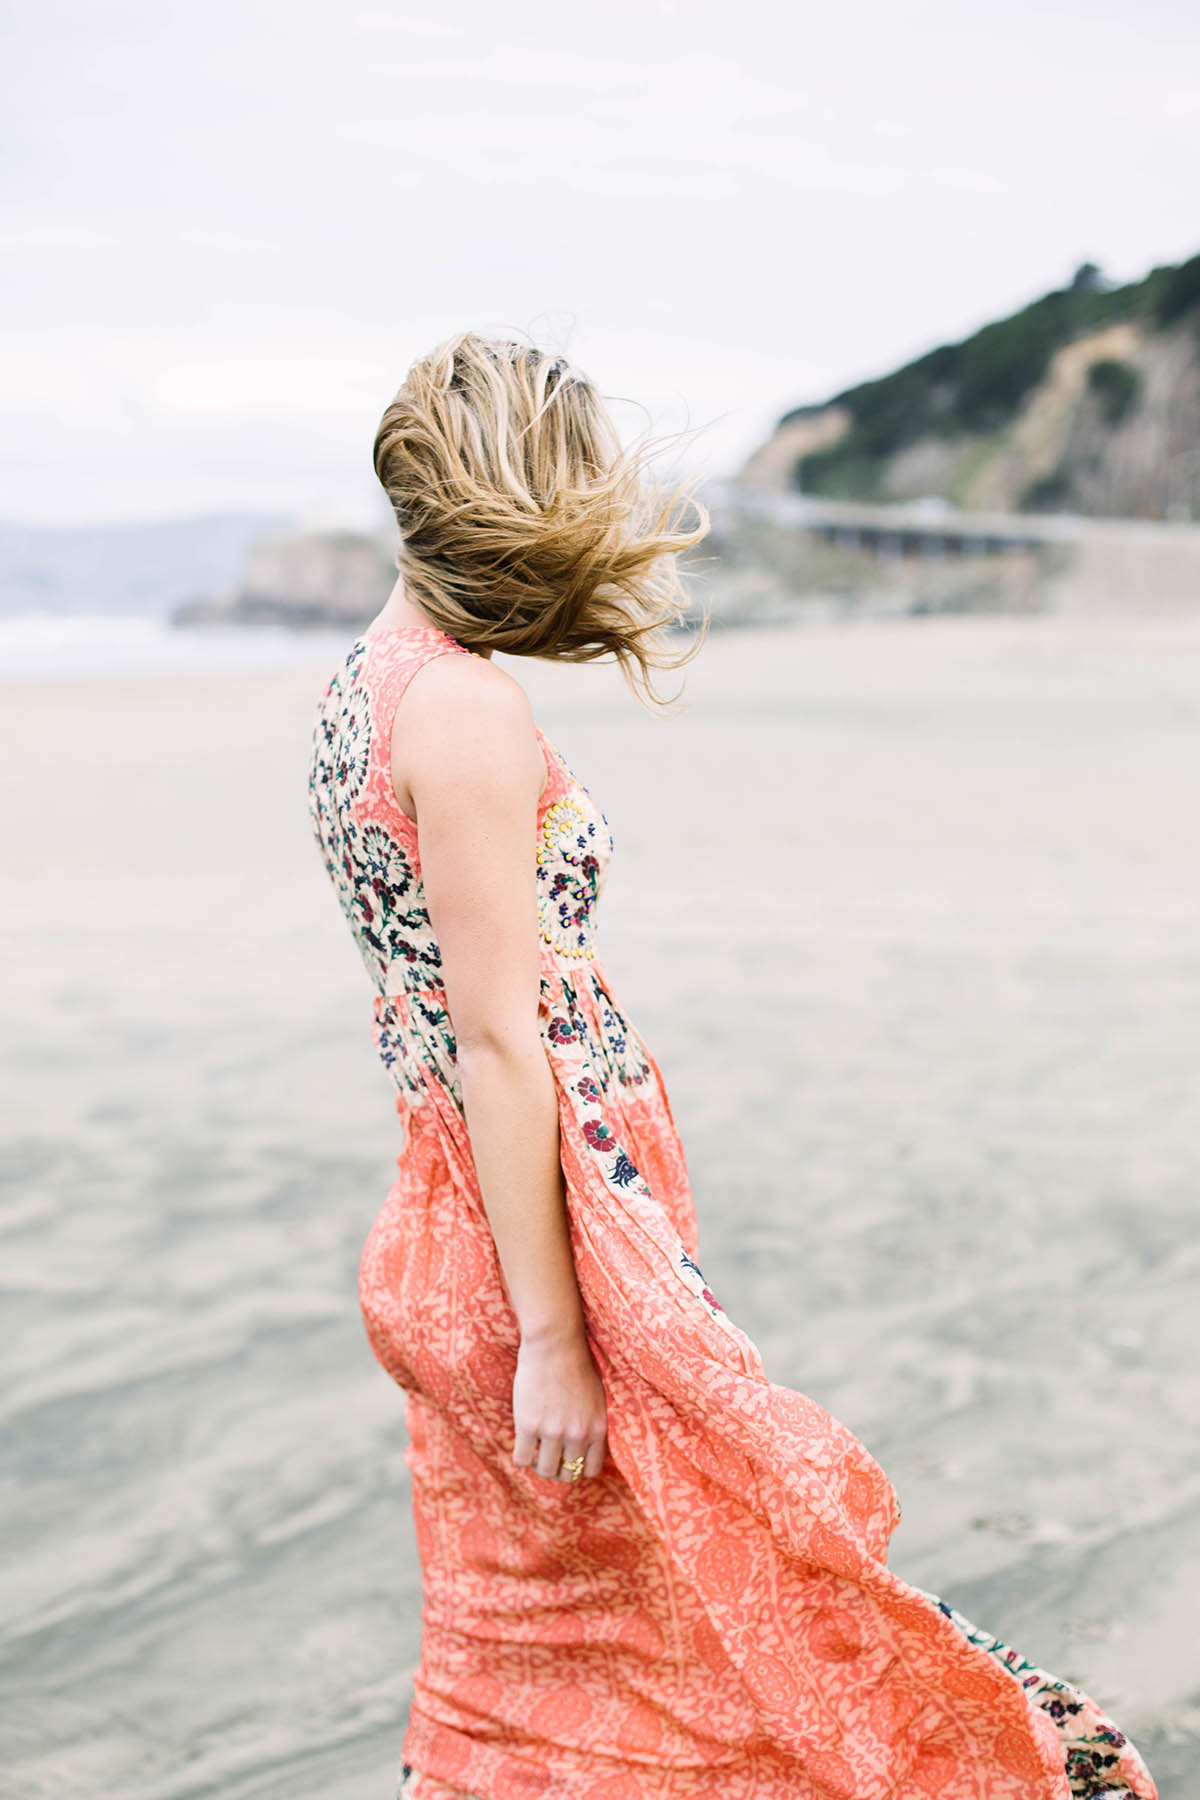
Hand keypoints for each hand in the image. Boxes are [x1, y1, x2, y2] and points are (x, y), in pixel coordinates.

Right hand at [511, 1326, 607, 1481]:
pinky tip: (522, 1443)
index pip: (590, 1469)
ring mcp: (552, 1431)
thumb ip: (592, 1423)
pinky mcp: (528, 1425)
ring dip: (538, 1465)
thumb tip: (583, 1447)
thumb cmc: (576, 1364)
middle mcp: (578, 1434)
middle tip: (548, 1458)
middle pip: (567, 1474)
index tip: (568, 1460)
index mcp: (598, 1428)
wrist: (555, 1342)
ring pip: (545, 1470)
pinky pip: (522, 1458)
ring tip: (534, 1452)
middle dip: (557, 1470)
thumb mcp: (597, 1398)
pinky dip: (521, 1457)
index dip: (577, 1468)